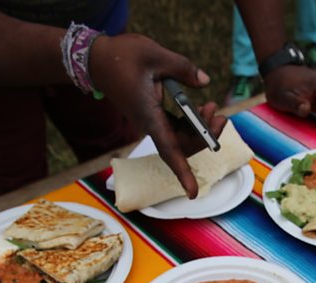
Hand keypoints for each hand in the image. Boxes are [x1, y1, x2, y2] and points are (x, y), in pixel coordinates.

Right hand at [90, 34, 223, 197]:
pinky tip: (202, 108)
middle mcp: (150, 124)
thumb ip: (183, 69)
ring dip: (201, 128)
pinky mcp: (152, 116)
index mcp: (149, 115)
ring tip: (213, 108)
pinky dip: (191, 122)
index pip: (169, 150)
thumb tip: (205, 82)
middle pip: (182, 146)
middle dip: (205, 136)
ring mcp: (151, 121)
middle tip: (220, 115)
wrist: (96, 60)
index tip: (193, 193)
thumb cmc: (120, 57)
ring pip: (181, 138)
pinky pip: (176, 128)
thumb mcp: (155, 55)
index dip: (182, 173)